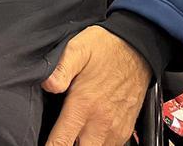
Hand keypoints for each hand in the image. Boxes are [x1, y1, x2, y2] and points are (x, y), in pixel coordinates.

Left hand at [42, 25, 150, 145]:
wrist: (138, 48)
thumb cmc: (106, 48)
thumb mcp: (78, 48)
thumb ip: (60, 68)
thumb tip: (46, 85)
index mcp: (84, 104)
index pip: (61, 142)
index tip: (45, 143)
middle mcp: (101, 122)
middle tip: (58, 136)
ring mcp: (115, 129)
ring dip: (82, 145)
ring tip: (71, 133)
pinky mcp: (125, 130)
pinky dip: (96, 144)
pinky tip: (87, 132)